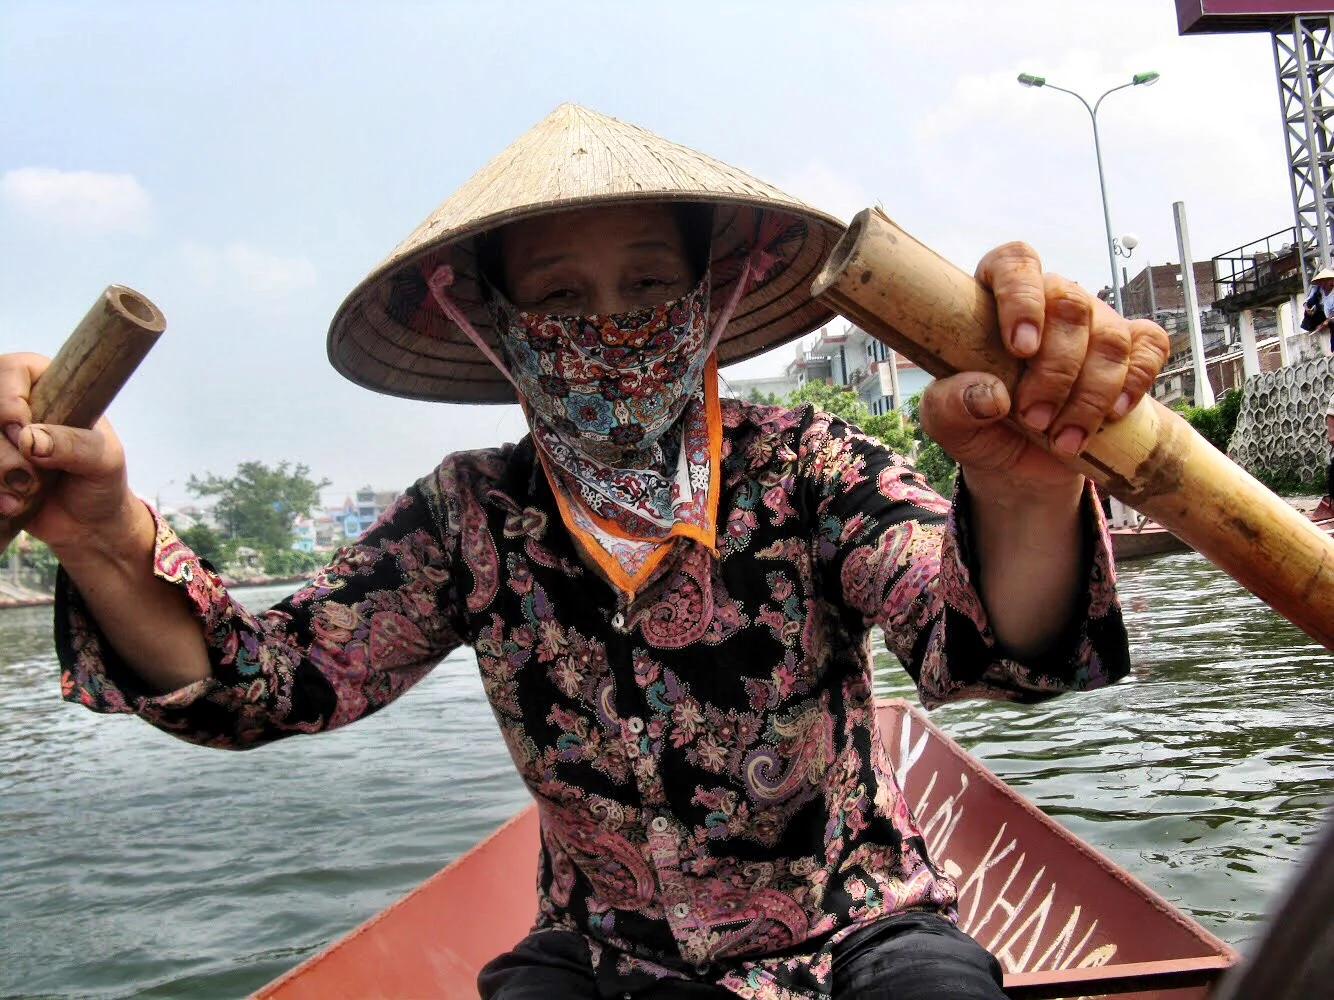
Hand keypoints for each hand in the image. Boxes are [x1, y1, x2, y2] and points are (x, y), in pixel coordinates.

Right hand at [0, 352, 140, 552]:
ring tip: (28, 492)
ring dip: (0, 473)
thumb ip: (74, 446)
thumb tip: (30, 439)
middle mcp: (18, 408)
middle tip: (31, 473)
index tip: (22, 432)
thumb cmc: (101, 483)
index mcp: (50, 389)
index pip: (12, 369)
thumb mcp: (103, 461)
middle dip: (4, 450)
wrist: (88, 525)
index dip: (9, 400)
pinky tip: (13, 504)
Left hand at [917, 242, 1169, 498]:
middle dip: (1056, 371)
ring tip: (1062, 438)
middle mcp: (1050, 301)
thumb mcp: (946, 422)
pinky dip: (1134, 383)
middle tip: (1033, 419)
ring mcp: (1095, 322)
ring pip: (1110, 337)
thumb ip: (950, 406)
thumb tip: (990, 395)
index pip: (1015, 263)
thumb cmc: (977, 427)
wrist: (1019, 466)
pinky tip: (1112, 415)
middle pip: (1070, 307)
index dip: (1022, 298)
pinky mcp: (1131, 350)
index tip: (1020, 348)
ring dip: (1090, 394)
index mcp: (995, 298)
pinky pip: (1149, 349)